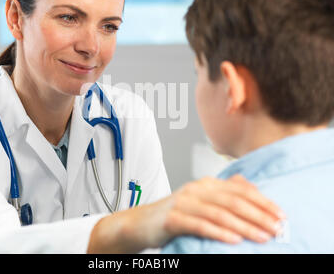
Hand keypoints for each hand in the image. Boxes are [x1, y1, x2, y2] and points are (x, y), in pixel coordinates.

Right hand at [161, 174, 284, 244]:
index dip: (262, 201)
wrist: (142, 222)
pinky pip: (199, 225)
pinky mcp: (172, 218)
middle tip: (276, 228)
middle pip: (232, 200)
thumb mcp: (200, 199)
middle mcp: (196, 190)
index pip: (240, 189)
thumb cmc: (175, 213)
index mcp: (205, 184)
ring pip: (219, 212)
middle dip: (259, 214)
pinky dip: (218, 232)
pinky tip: (233, 240)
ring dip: (244, 226)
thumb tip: (247, 184)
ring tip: (262, 237)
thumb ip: (222, 191)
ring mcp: (183, 203)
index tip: (280, 214)